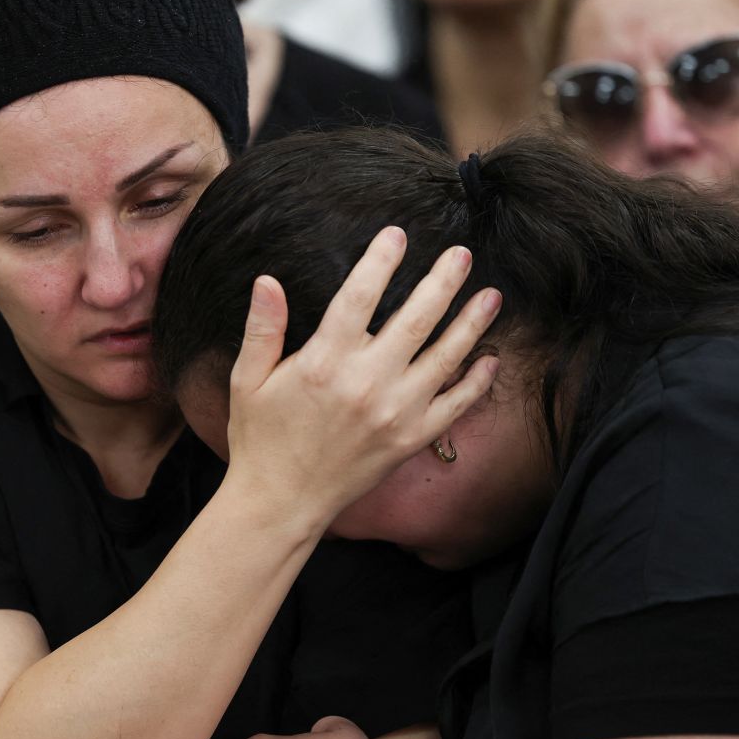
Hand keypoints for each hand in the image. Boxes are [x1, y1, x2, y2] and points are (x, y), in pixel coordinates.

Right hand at [224, 227, 500, 524]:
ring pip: (445, 358)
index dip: (380, 261)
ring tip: (491, 295)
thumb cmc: (260, 439)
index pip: (358, 297)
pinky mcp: (410, 440)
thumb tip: (267, 280)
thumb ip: (262, 329)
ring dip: (471, 324)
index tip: (397, 235)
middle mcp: (366, 384)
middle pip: (415, 319)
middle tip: (461, 254)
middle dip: (442, 282)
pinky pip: (453, 406)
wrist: (281, 503)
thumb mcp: (247, 380)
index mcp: (323, 362)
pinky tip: (489, 359)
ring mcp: (394, 413)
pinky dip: (475, 383)